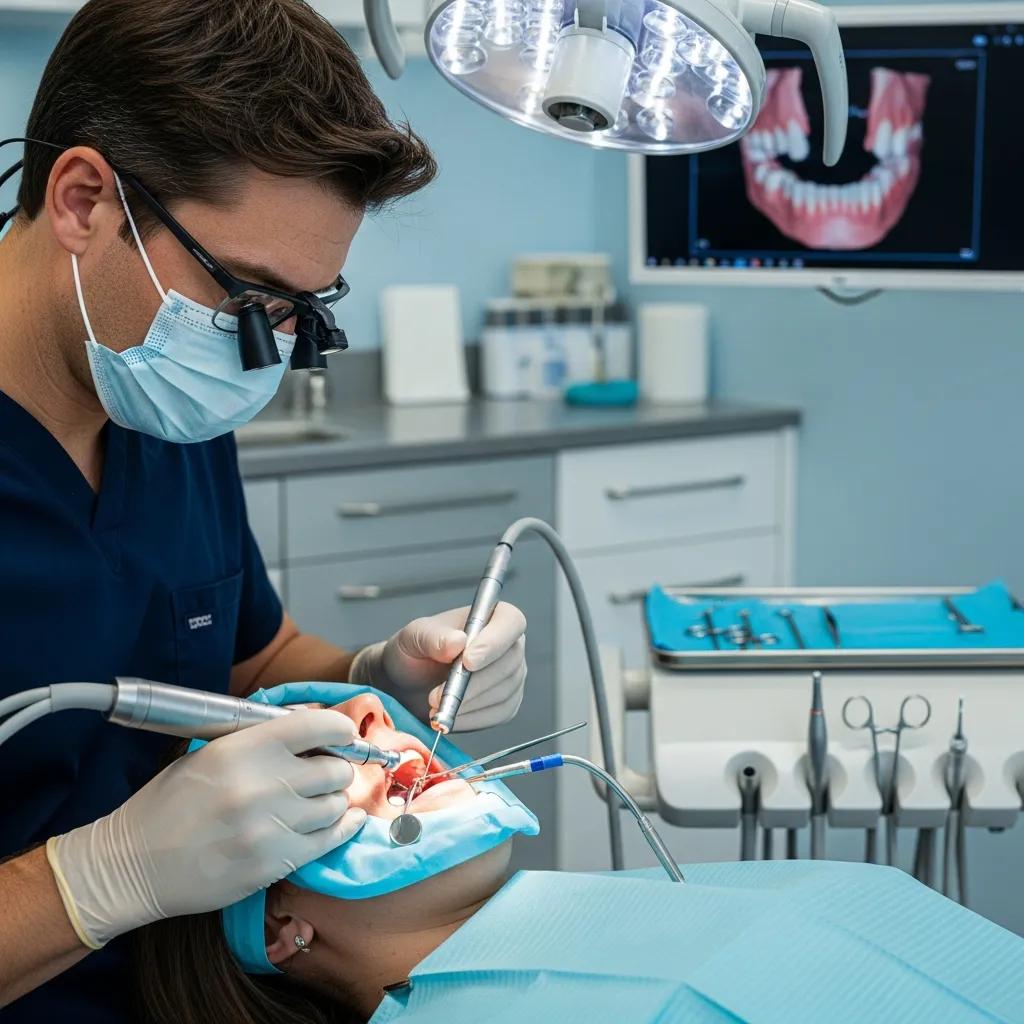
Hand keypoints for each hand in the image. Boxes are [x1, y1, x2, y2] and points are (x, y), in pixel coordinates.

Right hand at [46, 710, 365, 947]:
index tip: (343, 732)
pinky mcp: (273, 864)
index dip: (339, 727)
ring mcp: (270, 828)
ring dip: (333, 801)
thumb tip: (314, 722)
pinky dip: (342, 827)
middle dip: (335, 768)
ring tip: (317, 801)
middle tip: (324, 773)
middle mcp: (261, 786)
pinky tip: (343, 820)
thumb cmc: (171, 802)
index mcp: (243, 749)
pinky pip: (330, 841)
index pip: (317, 726)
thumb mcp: (210, 752)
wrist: (132, 864)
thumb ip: (262, 738)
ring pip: (336, 806)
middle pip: (335, 770)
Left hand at [350, 602, 526, 730]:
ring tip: (435, 704)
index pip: (511, 622)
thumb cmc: (415, 651)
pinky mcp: (506, 703)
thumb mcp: (414, 637)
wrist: (409, 682)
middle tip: (437, 695)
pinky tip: (449, 714)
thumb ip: (434, 637)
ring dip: (466, 703)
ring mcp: (512, 676)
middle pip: (509, 663)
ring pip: (503, 692)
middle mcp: (510, 645)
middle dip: (473, 683)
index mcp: (492, 616)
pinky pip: (498, 714)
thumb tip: (458, 642)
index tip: (467, 661)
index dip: (494, 643)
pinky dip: (470, 718)